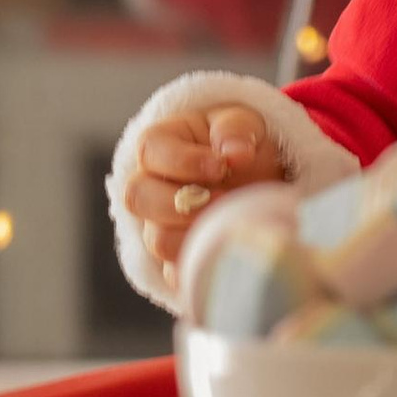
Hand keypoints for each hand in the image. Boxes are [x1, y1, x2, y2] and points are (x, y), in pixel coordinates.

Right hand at [123, 104, 286, 286]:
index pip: (150, 151)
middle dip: (181, 203)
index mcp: (159, 145)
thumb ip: (236, 130)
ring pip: (156, 239)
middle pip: (138, 198)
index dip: (183, 161)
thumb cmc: (241, 145)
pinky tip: (225, 254)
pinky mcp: (175, 256)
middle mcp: (148, 185)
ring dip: (193, 235)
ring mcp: (158, 224)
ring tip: (229, 225)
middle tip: (224, 199)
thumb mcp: (243, 125)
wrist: (259, 180)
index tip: (222, 166)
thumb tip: (236, 153)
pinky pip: (174, 272)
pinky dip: (199, 267)